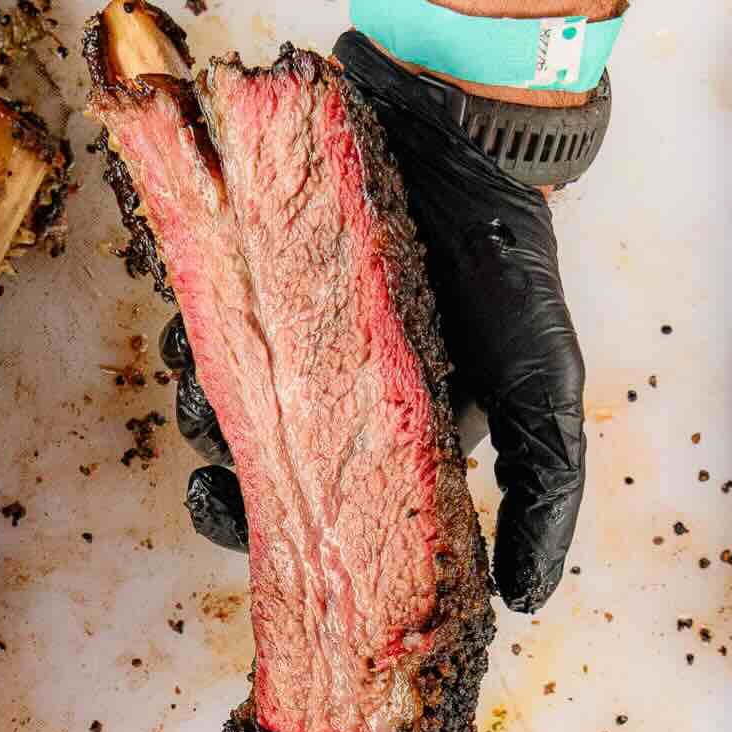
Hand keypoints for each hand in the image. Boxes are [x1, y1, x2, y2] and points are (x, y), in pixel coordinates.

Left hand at [164, 30, 587, 613]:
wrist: (465, 129)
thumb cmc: (509, 260)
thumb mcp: (542, 390)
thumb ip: (541, 495)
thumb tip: (526, 602)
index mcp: (393, 432)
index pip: (323, 505)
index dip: (272, 533)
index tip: (244, 529)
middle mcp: (335, 384)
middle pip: (252, 455)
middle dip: (222, 470)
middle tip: (209, 473)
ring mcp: (290, 322)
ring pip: (219, 388)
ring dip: (197, 401)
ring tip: (202, 392)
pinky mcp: (256, 260)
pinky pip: (201, 309)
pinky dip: (189, 325)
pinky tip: (190, 325)